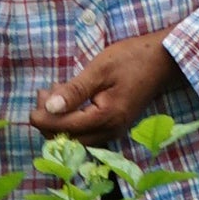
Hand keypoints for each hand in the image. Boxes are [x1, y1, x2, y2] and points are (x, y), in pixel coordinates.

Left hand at [36, 27, 179, 145]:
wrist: (163, 60)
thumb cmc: (132, 59)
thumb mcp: (100, 69)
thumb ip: (74, 90)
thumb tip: (49, 107)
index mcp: (107, 117)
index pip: (66, 128)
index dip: (44, 118)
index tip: (35, 101)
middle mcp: (112, 131)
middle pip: (69, 140)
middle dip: (50, 122)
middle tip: (44, 94)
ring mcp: (115, 131)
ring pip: (77, 140)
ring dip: (59, 122)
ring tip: (54, 93)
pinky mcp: (115, 127)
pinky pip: (86, 134)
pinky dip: (72, 122)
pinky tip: (68, 101)